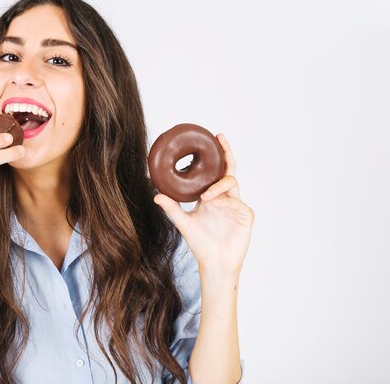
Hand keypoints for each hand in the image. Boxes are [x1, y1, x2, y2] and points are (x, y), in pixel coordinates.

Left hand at [153, 133, 253, 275]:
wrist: (215, 263)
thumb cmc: (201, 244)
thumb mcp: (183, 223)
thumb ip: (172, 208)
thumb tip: (156, 195)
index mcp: (212, 195)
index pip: (215, 171)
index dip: (216, 155)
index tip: (211, 138)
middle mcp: (225, 197)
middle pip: (229, 169)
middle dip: (226, 153)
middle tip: (219, 138)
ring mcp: (236, 205)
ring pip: (232, 183)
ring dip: (218, 186)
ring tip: (206, 196)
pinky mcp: (245, 215)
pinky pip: (237, 203)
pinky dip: (226, 202)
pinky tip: (216, 205)